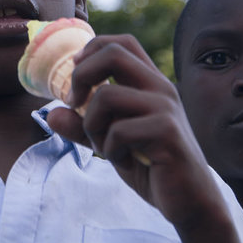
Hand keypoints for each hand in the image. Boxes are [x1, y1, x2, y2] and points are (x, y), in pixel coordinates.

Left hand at [45, 34, 222, 226]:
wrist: (190, 200)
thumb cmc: (152, 166)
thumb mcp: (112, 142)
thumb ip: (83, 127)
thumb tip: (52, 115)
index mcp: (150, 83)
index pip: (122, 43)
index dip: (92, 49)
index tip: (75, 73)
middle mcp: (160, 88)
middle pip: (113, 54)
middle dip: (81, 76)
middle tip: (74, 103)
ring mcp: (165, 108)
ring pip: (107, 96)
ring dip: (92, 124)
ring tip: (103, 145)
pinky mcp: (167, 132)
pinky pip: (118, 130)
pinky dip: (110, 149)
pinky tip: (124, 161)